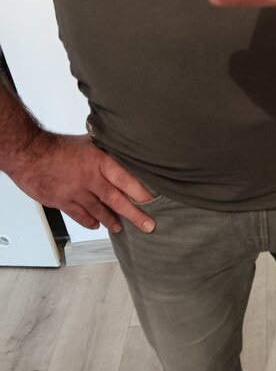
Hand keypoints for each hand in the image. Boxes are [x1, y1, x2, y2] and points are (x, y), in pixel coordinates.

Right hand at [10, 132, 156, 233]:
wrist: (28, 153)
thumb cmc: (56, 146)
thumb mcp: (86, 142)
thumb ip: (104, 149)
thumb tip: (120, 145)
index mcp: (99, 162)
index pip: (125, 179)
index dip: (140, 192)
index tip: (152, 201)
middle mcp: (90, 179)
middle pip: (116, 200)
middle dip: (134, 214)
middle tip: (148, 225)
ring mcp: (76, 192)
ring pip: (99, 211)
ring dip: (112, 221)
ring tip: (121, 228)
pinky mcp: (62, 202)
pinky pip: (79, 215)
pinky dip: (89, 221)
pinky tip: (97, 225)